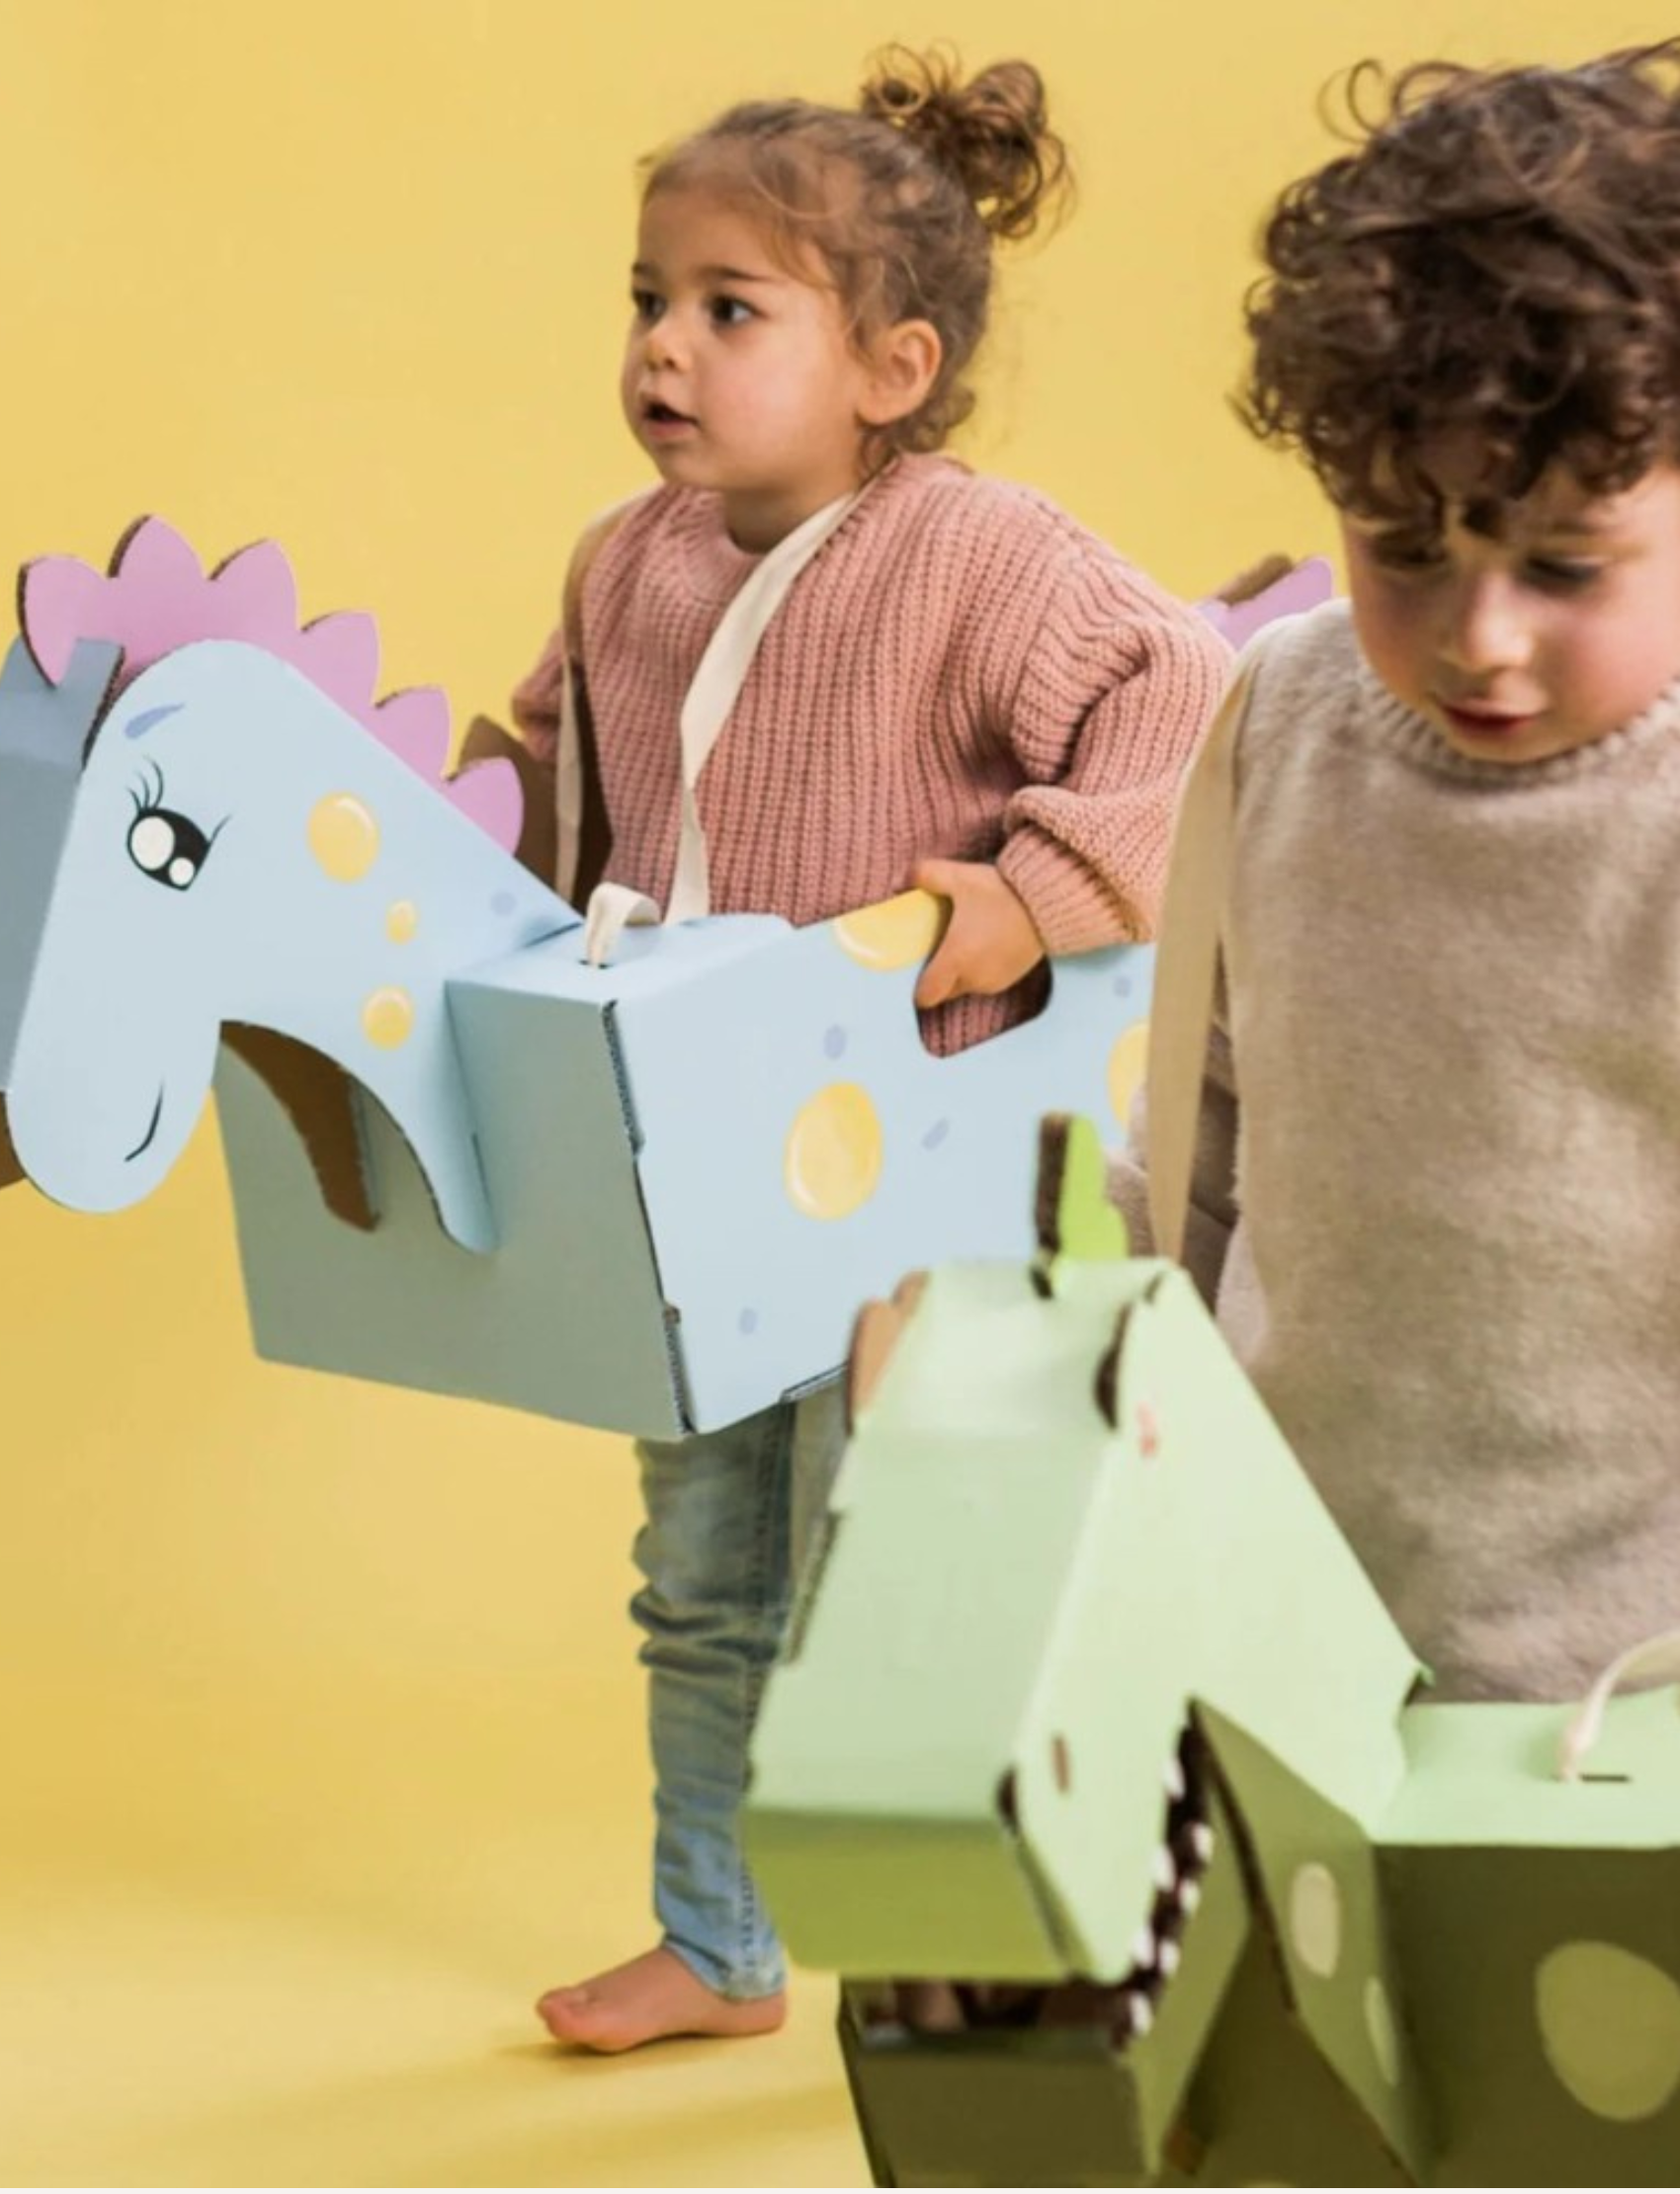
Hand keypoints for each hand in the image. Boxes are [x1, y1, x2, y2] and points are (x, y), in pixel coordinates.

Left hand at [910, 859, 1045, 1007]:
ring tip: (963, 942)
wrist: (1048, 900)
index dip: (917, 988)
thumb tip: (904, 881)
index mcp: (956, 959)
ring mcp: (996, 981)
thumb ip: (925, 876)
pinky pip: (987, 981)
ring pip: (967, 986)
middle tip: (937, 949)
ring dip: (961, 973)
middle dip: (938, 977)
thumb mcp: (958, 877)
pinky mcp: (1013, 978)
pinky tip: (984, 944)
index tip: (916, 970)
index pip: (926, 996)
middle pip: (945, 991)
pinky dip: (981, 970)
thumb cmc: (1001, 892)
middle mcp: (975, 978)